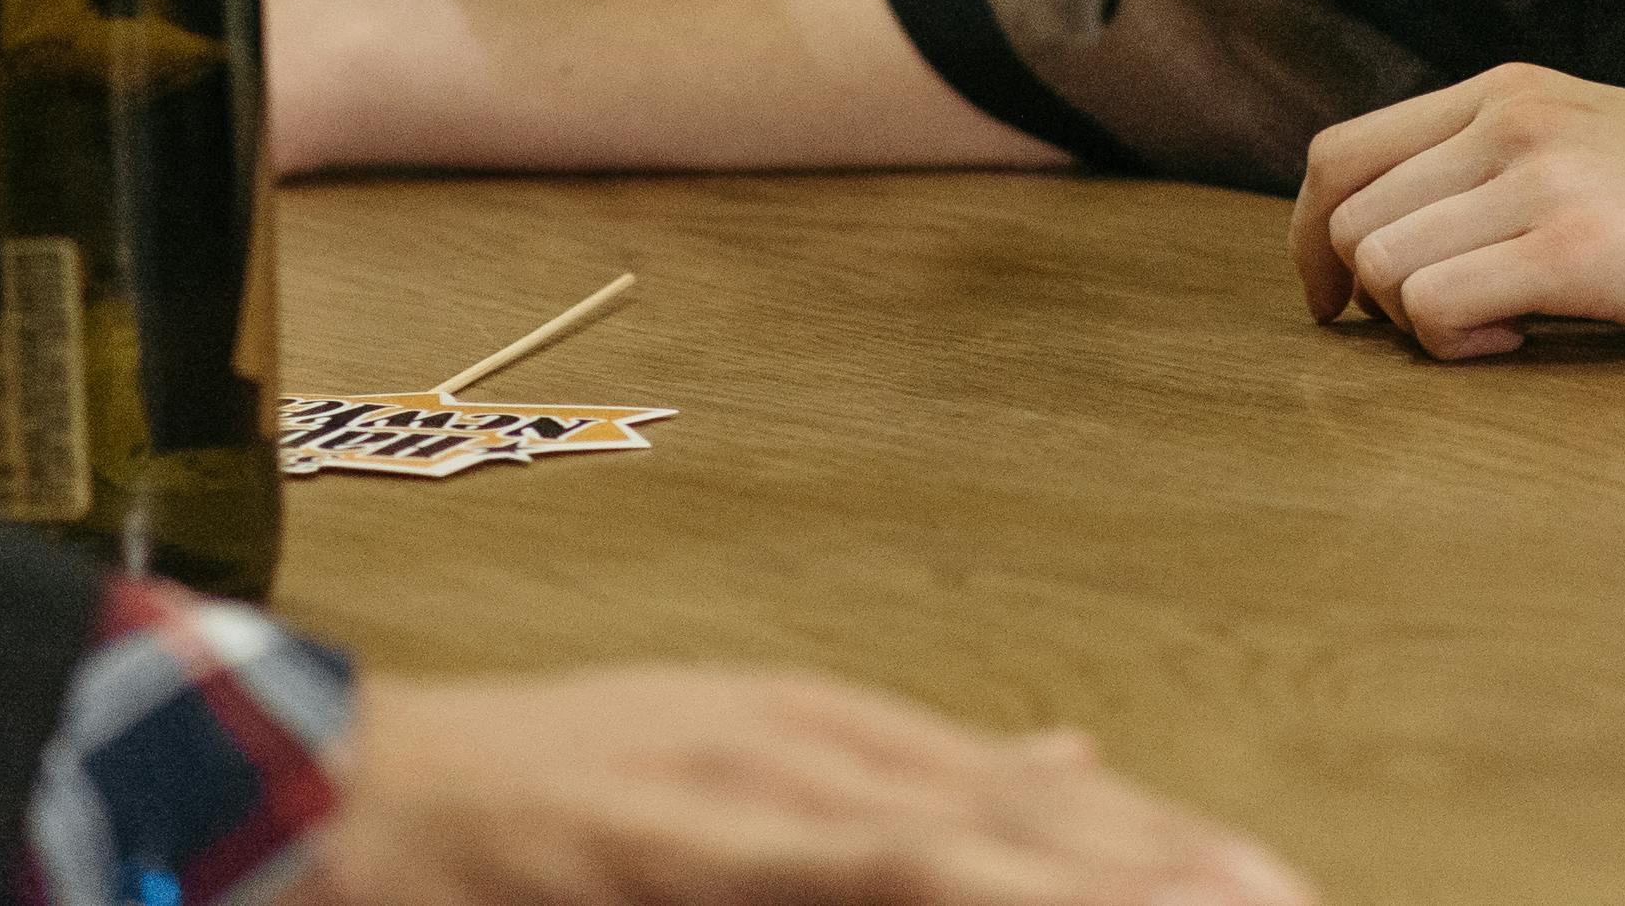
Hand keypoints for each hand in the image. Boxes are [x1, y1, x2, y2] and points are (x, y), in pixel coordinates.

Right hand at [315, 666, 1306, 905]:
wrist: (336, 792)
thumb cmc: (534, 803)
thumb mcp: (731, 768)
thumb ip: (896, 786)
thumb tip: (1062, 764)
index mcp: (812, 735)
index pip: (1016, 798)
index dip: (1149, 845)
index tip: (1267, 884)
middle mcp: (795, 745)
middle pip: (1013, 817)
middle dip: (1158, 868)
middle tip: (1289, 898)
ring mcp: (735, 793)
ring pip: (948, 845)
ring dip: (1085, 874)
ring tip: (1216, 899)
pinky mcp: (676, 844)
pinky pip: (848, 868)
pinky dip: (942, 872)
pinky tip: (1011, 878)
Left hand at [1291, 64, 1624, 361]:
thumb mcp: (1598, 142)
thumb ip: (1504, 164)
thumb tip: (1402, 242)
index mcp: (1507, 90)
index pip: (1341, 153)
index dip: (1312, 237)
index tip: (1336, 301)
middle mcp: (1509, 117)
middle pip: (1347, 215)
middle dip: (1367, 295)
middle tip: (1446, 331)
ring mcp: (1541, 176)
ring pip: (1381, 264)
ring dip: (1417, 322)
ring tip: (1503, 331)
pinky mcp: (1579, 247)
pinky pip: (1437, 306)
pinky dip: (1456, 346)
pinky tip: (1524, 343)